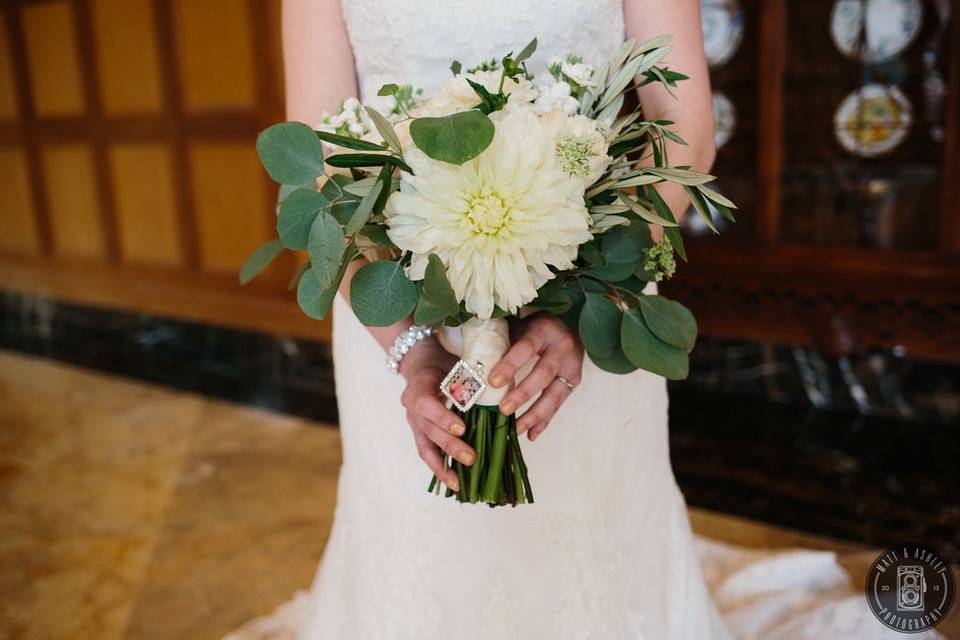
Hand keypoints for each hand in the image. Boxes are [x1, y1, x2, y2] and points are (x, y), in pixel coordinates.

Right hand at [399, 339, 474, 490]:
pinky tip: (453, 483)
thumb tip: (502, 394)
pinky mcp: (419, 434)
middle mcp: (412, 407)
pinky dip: (440, 469)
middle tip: (471, 458)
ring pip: (425, 447)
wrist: (421, 364)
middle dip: (450, 446)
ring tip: (458, 484)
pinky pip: (427, 454)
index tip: (462, 428)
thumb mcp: (457, 364)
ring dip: (442, 466)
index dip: (442, 418)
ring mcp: (413, 423)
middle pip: (428, 430)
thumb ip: (472, 379)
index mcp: (419, 385)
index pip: (426, 404)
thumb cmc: (444, 363)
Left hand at [488, 313, 582, 440]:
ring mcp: (571, 367)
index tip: (493, 381)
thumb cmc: (536, 328)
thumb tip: (472, 365)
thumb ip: (502, 342)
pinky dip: (545, 421)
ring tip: (516, 429)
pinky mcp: (574, 382)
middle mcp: (561, 348)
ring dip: (534, 414)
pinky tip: (531, 434)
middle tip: (503, 409)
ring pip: (554, 394)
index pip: (526, 348)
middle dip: (523, 394)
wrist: (569, 327)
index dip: (510, 365)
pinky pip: (559, 404)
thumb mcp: (520, 327)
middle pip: (543, 374)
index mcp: (543, 331)